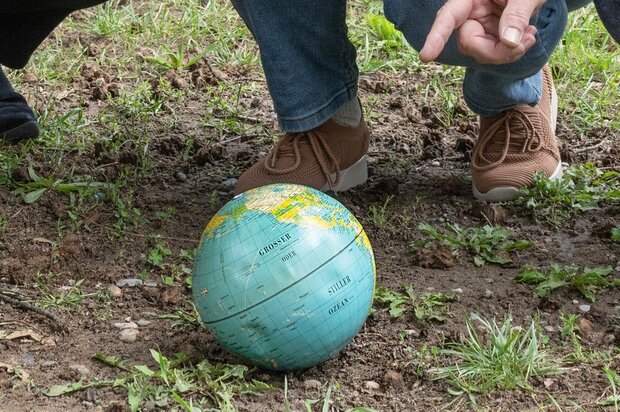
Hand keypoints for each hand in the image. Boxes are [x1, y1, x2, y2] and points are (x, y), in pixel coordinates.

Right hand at [419, 0, 543, 64]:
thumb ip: (517, 15)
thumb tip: (509, 42)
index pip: (448, 17)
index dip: (436, 37)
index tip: (426, 57)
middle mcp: (469, 12)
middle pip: (467, 43)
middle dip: (494, 52)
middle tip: (524, 44)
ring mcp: (478, 25)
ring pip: (479, 52)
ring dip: (506, 54)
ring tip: (530, 38)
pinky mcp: (488, 34)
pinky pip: (492, 53)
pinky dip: (511, 52)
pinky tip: (527, 38)